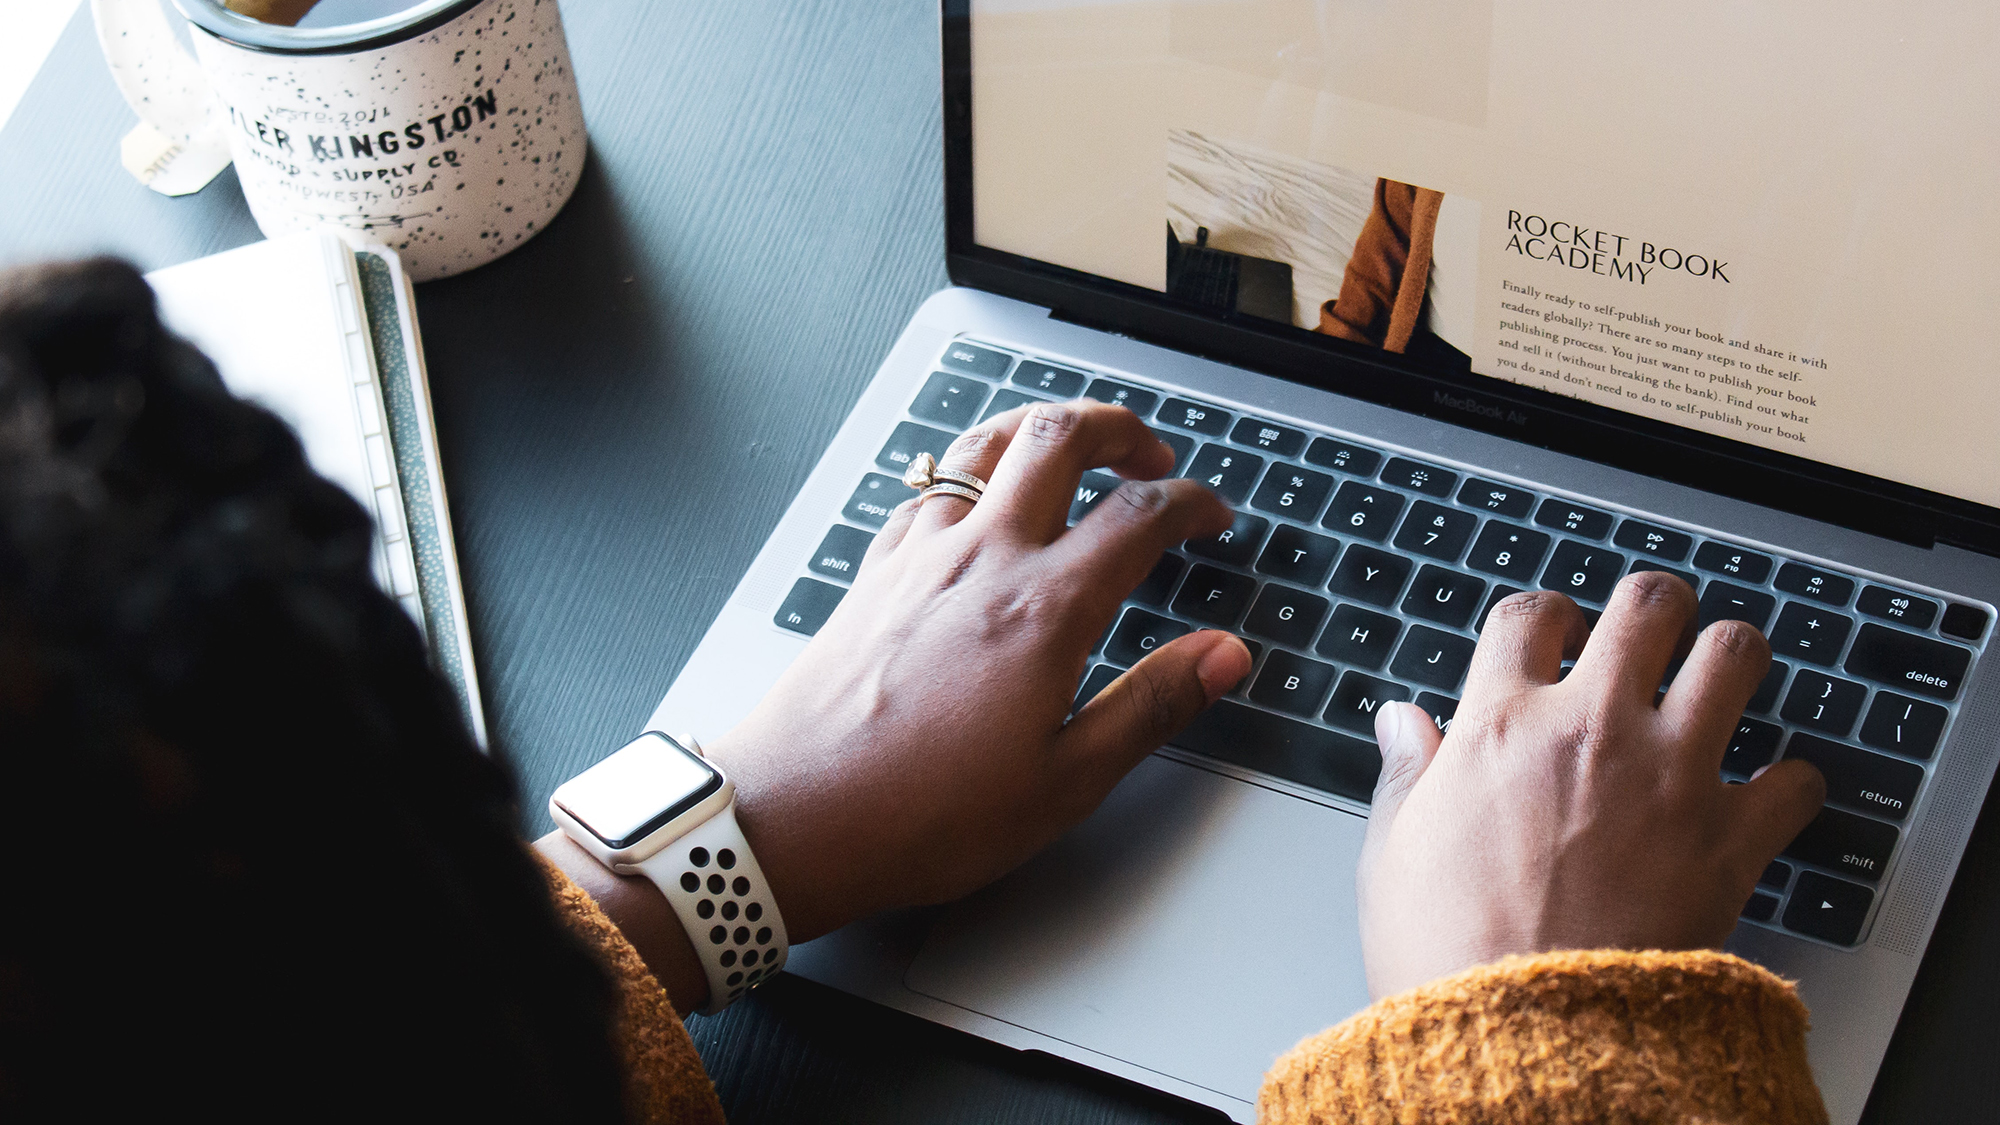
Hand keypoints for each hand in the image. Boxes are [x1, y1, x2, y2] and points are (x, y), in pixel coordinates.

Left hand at [704, 401, 1251, 944]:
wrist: (793, 817)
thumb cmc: (921, 813)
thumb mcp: (1065, 781)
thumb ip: (1151, 705)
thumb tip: (1223, 657)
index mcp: (1043, 608)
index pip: (1139, 515)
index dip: (1190, 502)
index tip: (1210, 516)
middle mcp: (981, 559)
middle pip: (1058, 439)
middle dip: (1118, 427)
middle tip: (1149, 452)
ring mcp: (918, 558)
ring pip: (983, 447)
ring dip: (1038, 431)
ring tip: (1069, 450)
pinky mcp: (873, 575)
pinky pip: (926, 492)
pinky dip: (967, 476)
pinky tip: (972, 506)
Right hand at [1356, 573, 1826, 999]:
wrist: (1527, 1033)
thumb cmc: (1449, 955)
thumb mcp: (1392, 857)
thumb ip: (1405, 776)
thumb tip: (1400, 721)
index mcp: (1500, 728)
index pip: (1528, 616)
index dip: (1543, 615)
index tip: (1552, 636)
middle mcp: (1591, 730)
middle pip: (1646, 606)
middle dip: (1652, 607)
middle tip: (1651, 629)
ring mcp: (1669, 775)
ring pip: (1734, 656)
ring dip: (1730, 658)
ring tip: (1720, 675)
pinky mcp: (1731, 836)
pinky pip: (1795, 778)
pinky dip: (1790, 783)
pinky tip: (1769, 793)